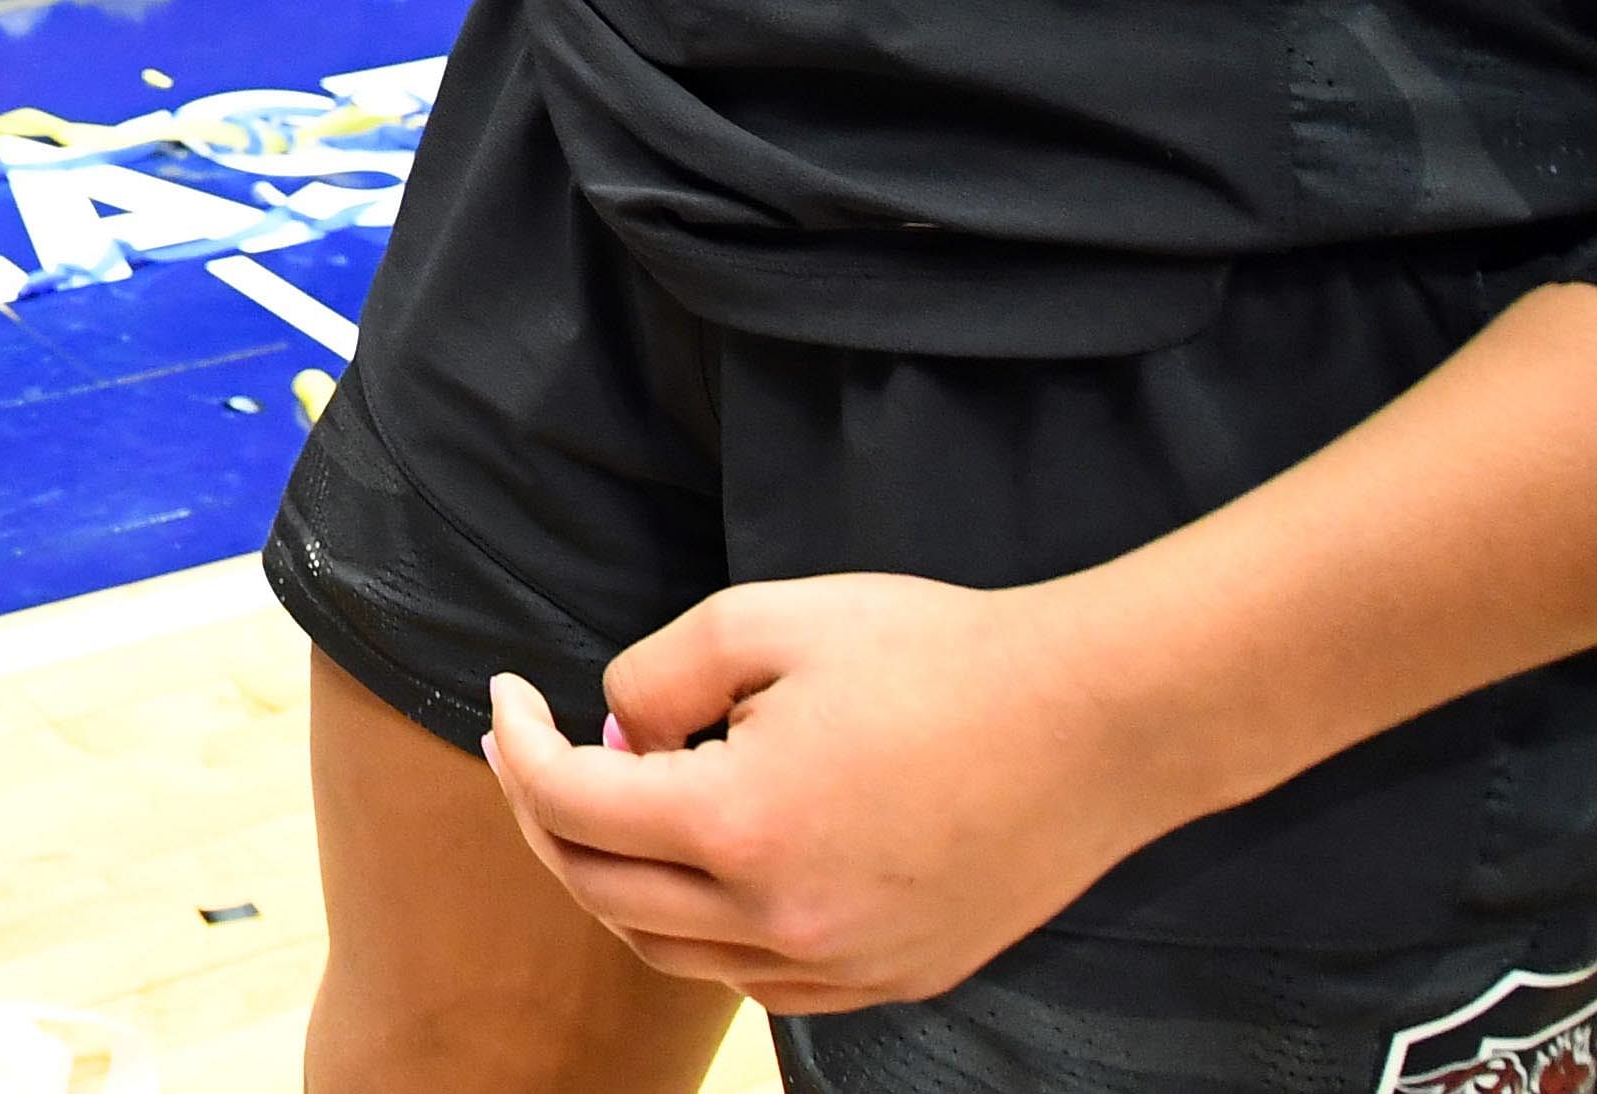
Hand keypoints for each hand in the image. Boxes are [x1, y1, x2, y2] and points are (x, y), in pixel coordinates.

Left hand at [482, 573, 1170, 1016]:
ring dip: (616, 879)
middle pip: (602, 894)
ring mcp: (840, 963)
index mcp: (740, 826)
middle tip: (528, 749)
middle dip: (544, 817)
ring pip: (673, 950)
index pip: (571, 805)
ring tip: (610, 797)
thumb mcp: (766, 619)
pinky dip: (702, 925)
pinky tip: (706, 859)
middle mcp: (781, 918)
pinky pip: (755, 975)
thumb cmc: (934, 652)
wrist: (1092, 721)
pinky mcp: (892, 977)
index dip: (517, 744)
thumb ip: (658, 674)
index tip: (504, 692)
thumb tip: (614, 730)